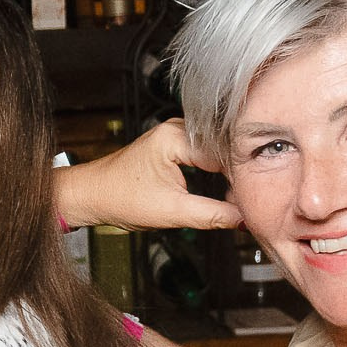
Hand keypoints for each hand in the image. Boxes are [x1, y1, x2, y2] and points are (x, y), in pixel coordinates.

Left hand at [52, 121, 241, 232]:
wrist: (91, 195)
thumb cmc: (118, 198)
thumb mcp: (171, 212)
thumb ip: (212, 215)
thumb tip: (244, 218)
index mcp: (174, 137)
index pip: (223, 152)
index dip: (241, 175)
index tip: (256, 195)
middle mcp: (177, 128)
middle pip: (222, 146)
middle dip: (238, 171)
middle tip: (253, 195)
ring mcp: (175, 134)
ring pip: (216, 149)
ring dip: (229, 169)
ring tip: (242, 191)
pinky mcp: (174, 144)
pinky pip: (205, 152)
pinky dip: (217, 168)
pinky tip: (226, 184)